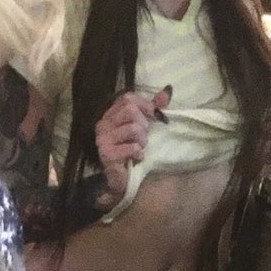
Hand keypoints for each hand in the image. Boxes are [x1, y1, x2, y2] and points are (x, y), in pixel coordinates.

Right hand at [95, 86, 170, 209]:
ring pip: (133, 128)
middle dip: (143, 124)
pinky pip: (132, 147)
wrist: (122, 179)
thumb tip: (167, 91)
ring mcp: (103, 139)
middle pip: (130, 110)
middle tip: (143, 137)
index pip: (127, 98)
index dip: (144, 105)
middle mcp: (103, 124)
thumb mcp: (143, 125)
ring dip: (142, 140)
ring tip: (140, 148)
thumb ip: (153, 108)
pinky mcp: (107, 154)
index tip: (151, 116)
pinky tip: (137, 158)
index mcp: (110, 115)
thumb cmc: (132, 150)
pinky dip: (139, 153)